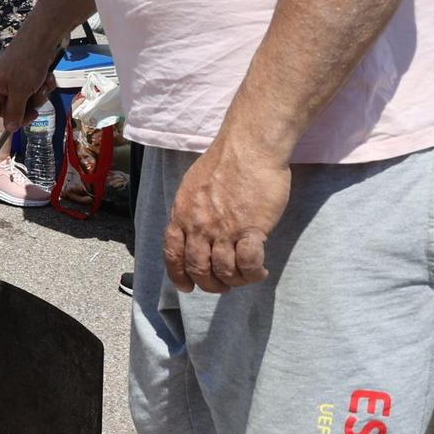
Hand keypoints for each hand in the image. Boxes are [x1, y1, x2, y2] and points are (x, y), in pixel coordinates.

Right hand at [0, 41, 55, 154]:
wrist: (42, 39)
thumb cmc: (26, 64)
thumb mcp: (19, 91)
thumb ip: (13, 112)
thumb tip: (9, 129)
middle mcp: (2, 88)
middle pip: (11, 113)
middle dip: (25, 111)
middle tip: (33, 110)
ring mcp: (16, 83)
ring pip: (27, 103)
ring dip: (38, 97)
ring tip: (42, 84)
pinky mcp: (29, 79)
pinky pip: (35, 93)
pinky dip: (43, 88)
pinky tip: (46, 78)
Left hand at [163, 134, 289, 292]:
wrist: (249, 147)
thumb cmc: (224, 162)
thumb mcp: (192, 187)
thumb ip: (191, 211)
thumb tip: (195, 230)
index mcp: (182, 215)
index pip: (173, 254)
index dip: (179, 275)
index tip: (187, 286)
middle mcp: (199, 226)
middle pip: (198, 268)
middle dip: (210, 284)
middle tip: (223, 285)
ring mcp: (224, 229)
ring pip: (224, 271)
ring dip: (235, 281)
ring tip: (246, 276)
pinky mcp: (251, 229)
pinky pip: (248, 263)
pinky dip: (254, 273)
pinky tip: (261, 270)